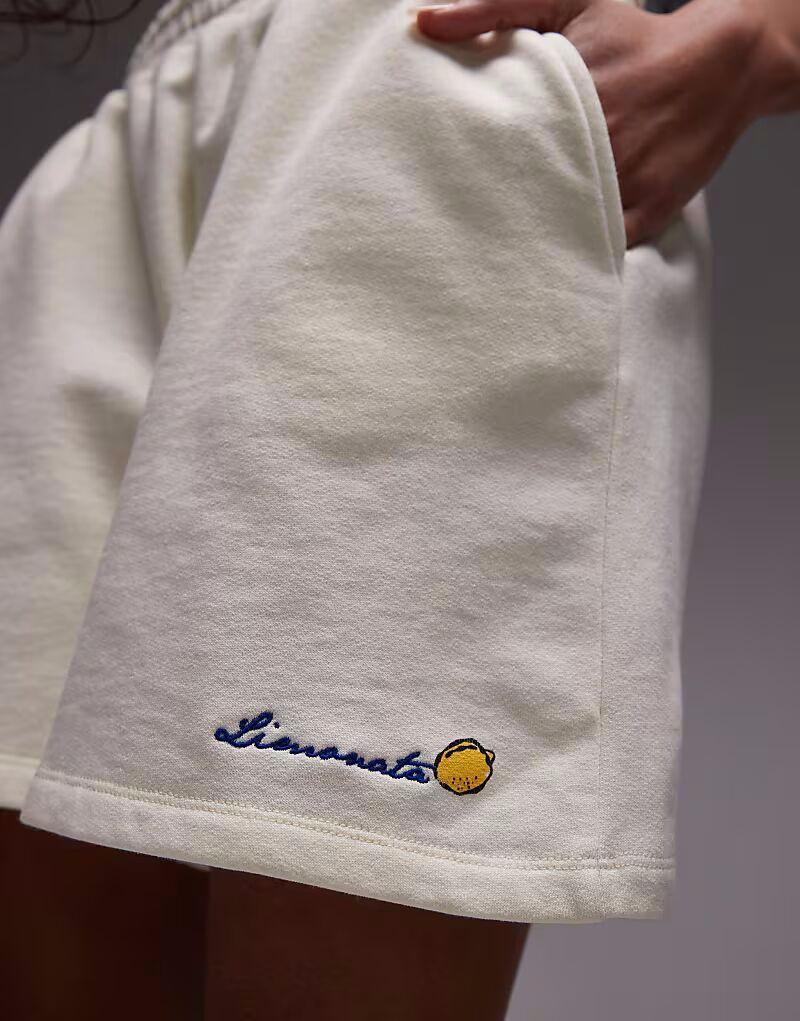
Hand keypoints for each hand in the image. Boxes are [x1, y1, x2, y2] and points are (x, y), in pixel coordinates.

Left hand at [414, 0, 768, 247]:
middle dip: (486, 207)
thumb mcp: (569, 1)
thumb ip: (494, 7)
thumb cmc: (635, 38)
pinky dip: (572, 256)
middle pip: (521, 191)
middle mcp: (596, 141)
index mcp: (565, 95)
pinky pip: (599, 245)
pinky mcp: (648, 212)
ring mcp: (624, 182)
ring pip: (557, 225)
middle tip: (450, 225)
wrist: (721, 65)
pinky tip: (541, 266)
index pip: (495, 143)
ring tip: (487, 252)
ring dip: (525, 239)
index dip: (463, 166)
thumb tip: (423, 22)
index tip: (434, 178)